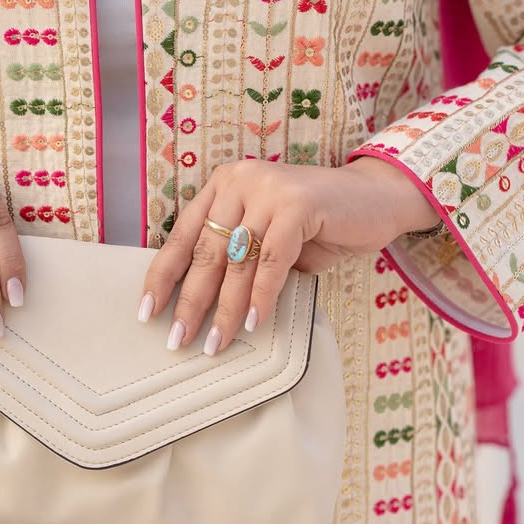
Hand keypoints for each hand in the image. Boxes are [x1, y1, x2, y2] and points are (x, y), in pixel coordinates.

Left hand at [138, 156, 439, 355]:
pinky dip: (262, 295)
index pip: (184, 234)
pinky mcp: (299, 203)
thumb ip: (240, 256)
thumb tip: (203, 306)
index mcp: (225, 184)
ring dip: (226, 308)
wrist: (375, 199)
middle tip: (178, 340)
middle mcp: (241, 179)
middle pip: (207, 250)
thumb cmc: (320, 223)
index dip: (164, 276)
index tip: (147, 312)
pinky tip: (255, 321)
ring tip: (217, 343)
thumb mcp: (270, 235)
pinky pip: (272, 260)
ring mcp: (270, 188)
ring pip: (238, 260)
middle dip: (191, 301)